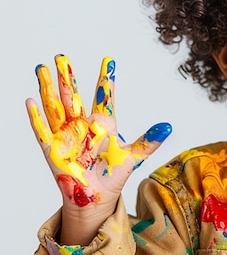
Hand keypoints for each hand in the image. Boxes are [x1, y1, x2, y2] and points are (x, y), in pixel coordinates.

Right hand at [26, 55, 170, 242]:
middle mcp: (83, 126)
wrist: (96, 197)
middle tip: (62, 57)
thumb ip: (149, 141)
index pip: (104, 98)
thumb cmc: (113, 174)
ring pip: (56, 108)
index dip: (106, 81)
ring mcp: (67, 136)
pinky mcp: (53, 150)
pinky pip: (42, 131)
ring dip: (49, 89)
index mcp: (103, 125)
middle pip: (74, 97)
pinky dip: (36, 117)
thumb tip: (168, 127)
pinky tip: (30, 101)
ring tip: (42, 68)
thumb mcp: (134, 157)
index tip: (109, 62)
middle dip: (68, 78)